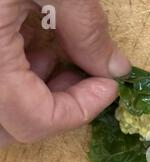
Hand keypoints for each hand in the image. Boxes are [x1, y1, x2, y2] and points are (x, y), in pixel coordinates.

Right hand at [0, 0, 130, 147]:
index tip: (109, 87)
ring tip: (65, 57)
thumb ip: (85, 27)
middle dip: (59, 107)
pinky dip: (20, 70)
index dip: (80, 109)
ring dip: (40, 91)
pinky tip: (35, 42)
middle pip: (14, 124)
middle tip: (89, 80)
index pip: (34, 119)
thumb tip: (116, 67)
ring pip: (3, 107)